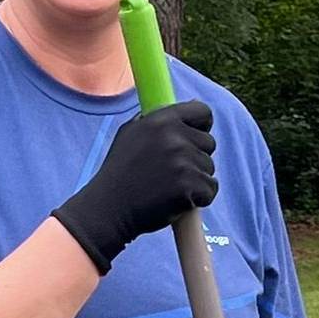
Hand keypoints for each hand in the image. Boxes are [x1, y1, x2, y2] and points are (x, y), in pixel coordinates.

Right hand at [52, 100, 217, 273]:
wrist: (109, 208)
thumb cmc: (120, 174)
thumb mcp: (130, 134)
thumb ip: (157, 120)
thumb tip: (187, 109)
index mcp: (161, 119)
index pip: (203, 112)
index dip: (202, 127)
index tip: (195, 139)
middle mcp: (174, 136)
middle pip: (209, 143)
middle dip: (196, 158)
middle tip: (172, 173)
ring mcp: (183, 160)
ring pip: (209, 168)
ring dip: (195, 180)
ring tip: (169, 188)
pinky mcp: (190, 185)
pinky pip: (210, 189)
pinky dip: (199, 198)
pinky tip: (176, 200)